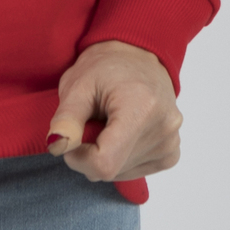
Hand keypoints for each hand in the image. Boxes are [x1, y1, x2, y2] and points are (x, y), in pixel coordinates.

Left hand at [46, 40, 181, 182]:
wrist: (138, 56)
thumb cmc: (106, 66)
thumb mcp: (78, 84)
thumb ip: (66, 119)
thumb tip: (57, 146)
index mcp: (142, 108)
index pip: (104, 163)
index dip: (79, 159)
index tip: (72, 138)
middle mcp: (163, 128)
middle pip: (111, 170)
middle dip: (90, 153)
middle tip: (91, 122)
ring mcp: (171, 142)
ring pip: (121, 173)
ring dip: (106, 154)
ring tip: (109, 122)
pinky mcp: (172, 153)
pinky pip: (135, 171)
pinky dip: (121, 158)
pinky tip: (122, 133)